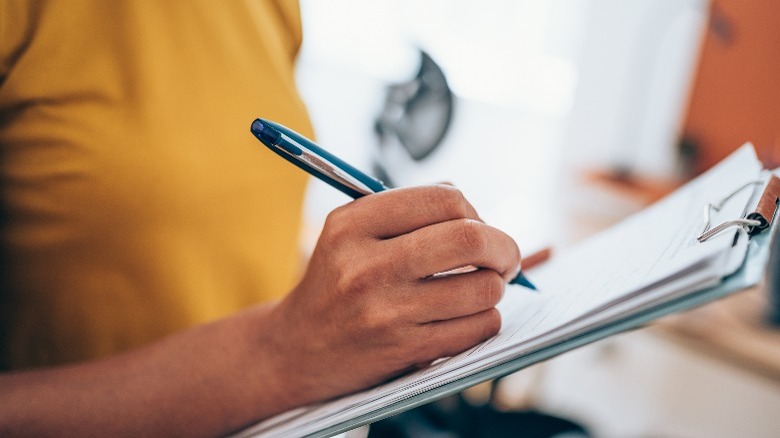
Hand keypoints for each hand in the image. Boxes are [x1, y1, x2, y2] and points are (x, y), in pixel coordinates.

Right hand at [259, 185, 521, 407]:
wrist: (297, 349)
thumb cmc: (336, 283)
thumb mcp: (349, 233)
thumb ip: (406, 212)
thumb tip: (478, 213)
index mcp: (352, 225)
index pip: (444, 198)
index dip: (474, 211)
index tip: (477, 225)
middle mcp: (366, 266)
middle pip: (471, 239)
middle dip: (503, 247)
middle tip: (505, 257)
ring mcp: (386, 312)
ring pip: (483, 288)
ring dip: (495, 288)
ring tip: (479, 289)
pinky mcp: (404, 351)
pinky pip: (478, 328)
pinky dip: (486, 320)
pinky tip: (467, 318)